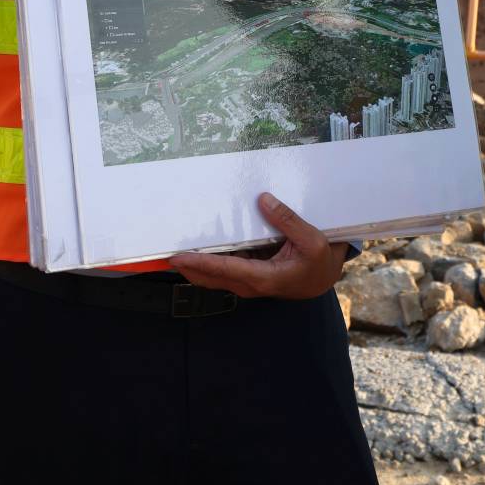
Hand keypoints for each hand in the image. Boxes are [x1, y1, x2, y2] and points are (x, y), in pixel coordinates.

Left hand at [168, 193, 345, 299]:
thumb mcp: (312, 240)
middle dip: (187, 267)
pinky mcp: (247, 276)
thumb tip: (263, 199)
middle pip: (210, 277)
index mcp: (264, 277)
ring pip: (213, 277)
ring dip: (193, 266)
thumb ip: (287, 220)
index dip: (199, 264)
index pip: (225, 269)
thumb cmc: (318, 261)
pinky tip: (196, 249)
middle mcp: (250, 284)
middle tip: (162, 252)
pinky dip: (206, 263)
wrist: (322, 279)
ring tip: (173, 248)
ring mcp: (246, 282)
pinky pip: (221, 271)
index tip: (178, 257)